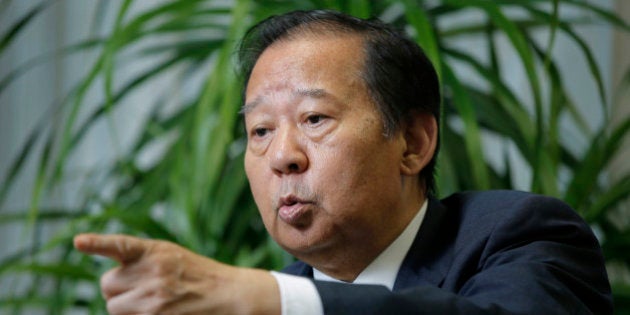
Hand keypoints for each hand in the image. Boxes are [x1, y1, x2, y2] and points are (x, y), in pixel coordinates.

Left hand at [74, 233, 279, 314]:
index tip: (78, 242)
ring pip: (113, 308)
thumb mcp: (170, 255)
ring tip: (154, 303)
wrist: (227, 293)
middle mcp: (152, 272)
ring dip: (126, 308)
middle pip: (107, 285)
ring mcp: (153, 298)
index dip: (98, 243)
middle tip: (142, 289)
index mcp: (154, 251)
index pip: (120, 245)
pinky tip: (154, 310)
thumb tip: (110, 283)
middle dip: (119, 290)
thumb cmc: (196, 274)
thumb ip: (141, 261)